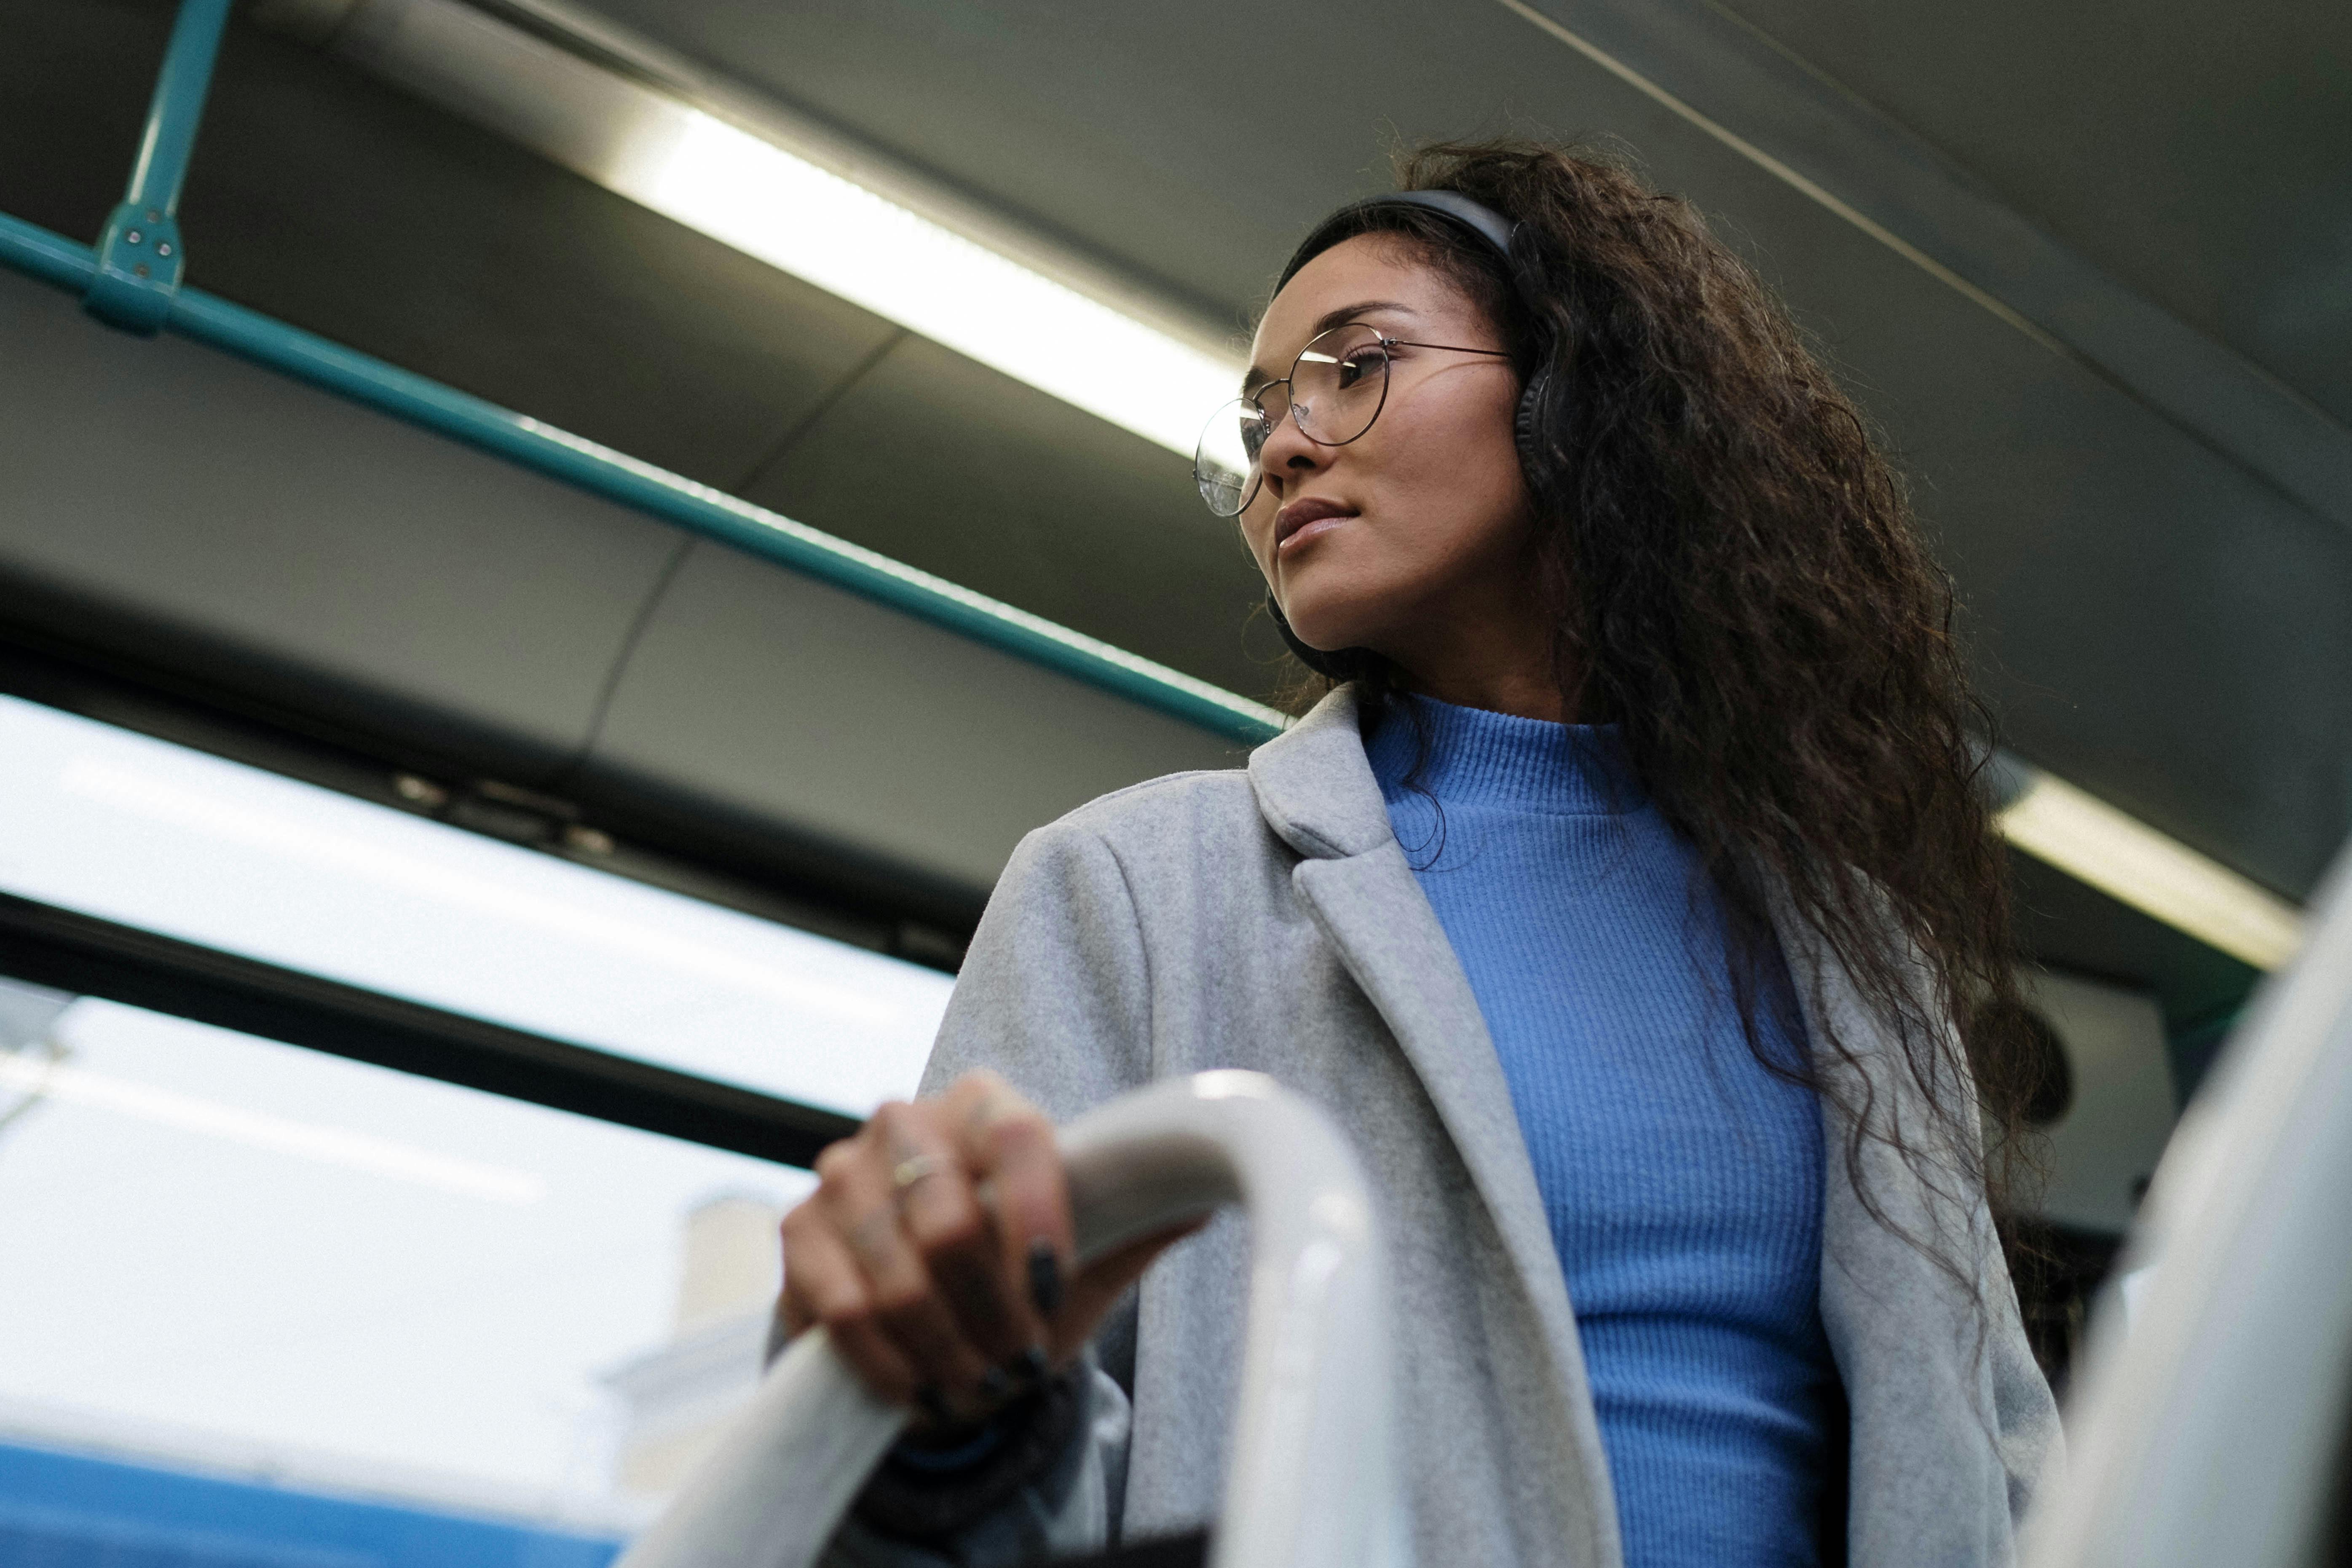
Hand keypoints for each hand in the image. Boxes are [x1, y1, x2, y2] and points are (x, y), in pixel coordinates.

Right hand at [776, 1070, 1196, 1427]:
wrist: (922, 1314)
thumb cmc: (1016, 1276)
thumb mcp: (1085, 1257)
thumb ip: (1137, 1222)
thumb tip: (1203, 1194)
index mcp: (984, 1104)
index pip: (1018, 1139)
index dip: (1038, 1220)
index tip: (1053, 1292)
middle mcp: (906, 1122)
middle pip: (950, 1221)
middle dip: (993, 1313)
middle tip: (1017, 1363)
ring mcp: (842, 1172)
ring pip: (898, 1278)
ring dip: (946, 1350)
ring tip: (979, 1385)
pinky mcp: (796, 1232)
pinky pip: (843, 1310)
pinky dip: (890, 1363)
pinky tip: (921, 1389)